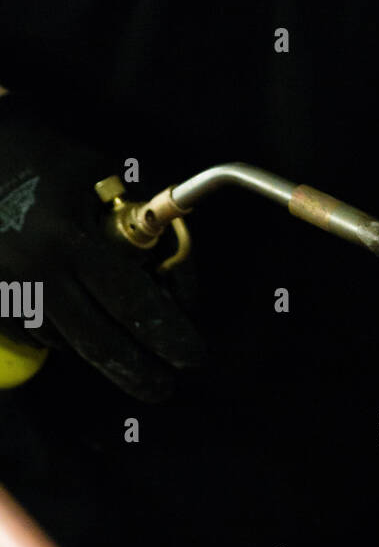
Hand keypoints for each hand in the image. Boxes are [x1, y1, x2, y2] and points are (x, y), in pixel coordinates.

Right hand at [0, 96, 203, 398]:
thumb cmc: (46, 158)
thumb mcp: (102, 178)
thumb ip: (140, 231)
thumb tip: (174, 284)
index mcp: (69, 238)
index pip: (132, 304)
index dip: (168, 337)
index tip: (192, 358)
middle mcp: (34, 271)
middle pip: (98, 343)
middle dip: (138, 372)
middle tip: (162, 388)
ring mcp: (3, 288)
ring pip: (65, 343)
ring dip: (98, 348)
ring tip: (121, 346)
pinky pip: (32, 333)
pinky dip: (61, 332)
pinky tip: (72, 313)